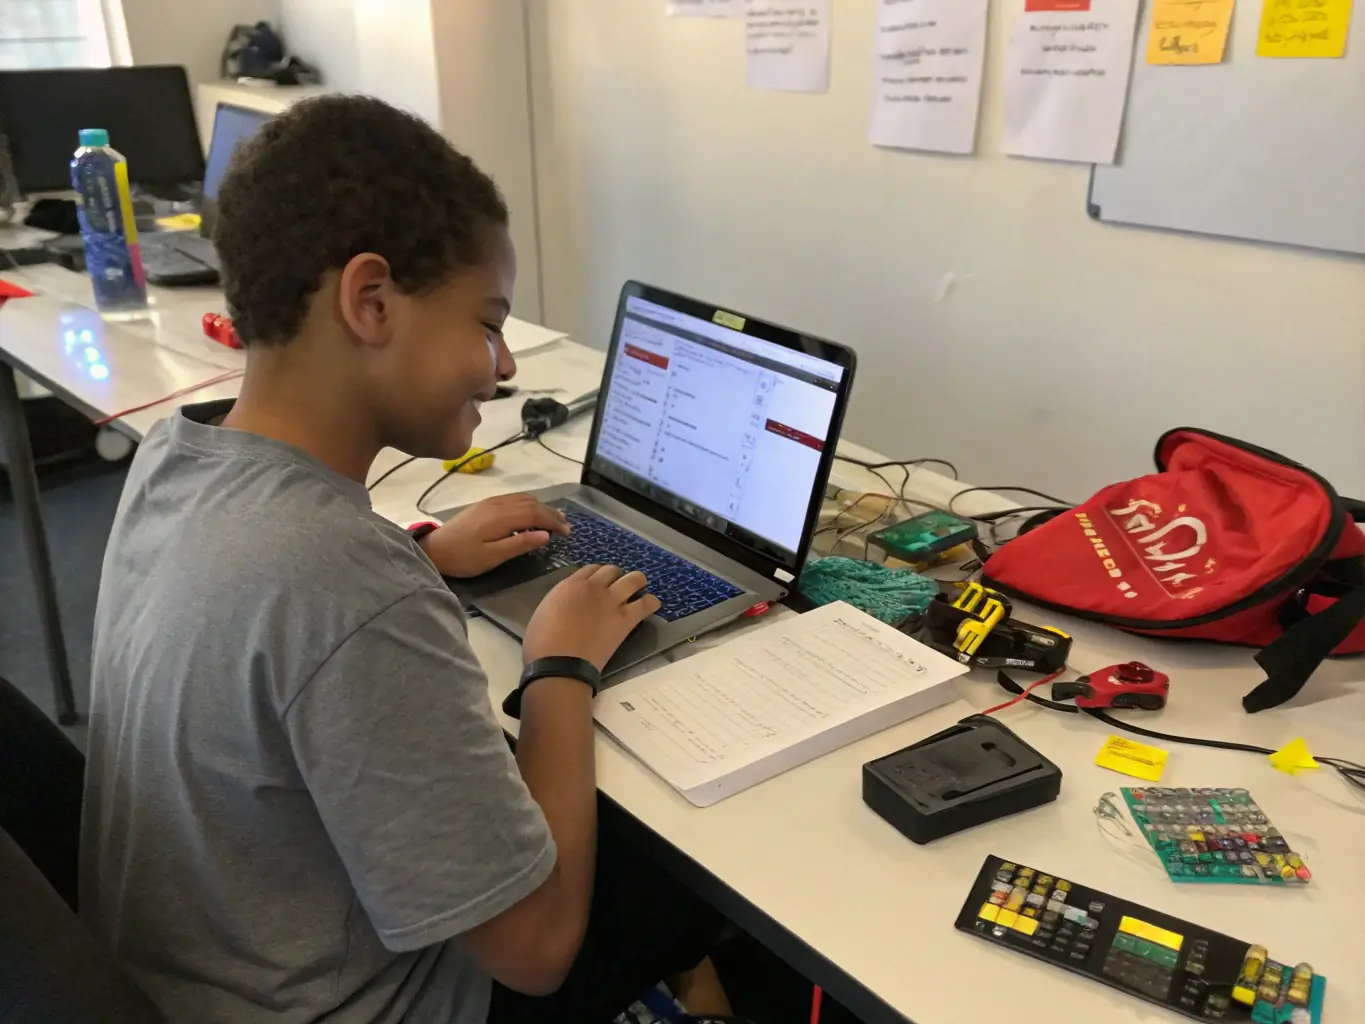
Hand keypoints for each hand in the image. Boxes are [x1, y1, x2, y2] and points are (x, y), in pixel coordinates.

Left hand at [420, 493, 570, 577]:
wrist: (434, 550)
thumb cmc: (463, 558)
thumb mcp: (492, 557)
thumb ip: (519, 544)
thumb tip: (545, 535)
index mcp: (501, 516)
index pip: (535, 513)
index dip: (553, 521)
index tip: (567, 532)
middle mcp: (498, 503)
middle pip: (532, 503)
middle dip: (551, 513)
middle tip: (566, 526)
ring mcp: (491, 501)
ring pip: (524, 498)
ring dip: (541, 507)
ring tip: (554, 520)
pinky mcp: (485, 504)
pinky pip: (514, 498)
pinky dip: (529, 504)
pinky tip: (531, 514)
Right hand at [523, 565, 661, 669]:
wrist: (559, 665)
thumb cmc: (542, 645)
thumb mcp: (543, 613)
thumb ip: (559, 602)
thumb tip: (566, 604)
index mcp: (569, 586)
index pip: (589, 569)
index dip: (596, 575)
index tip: (598, 583)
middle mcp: (592, 587)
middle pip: (611, 570)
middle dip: (615, 576)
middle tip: (616, 587)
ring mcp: (611, 601)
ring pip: (633, 579)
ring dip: (637, 582)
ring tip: (639, 588)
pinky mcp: (625, 618)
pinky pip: (646, 603)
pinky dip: (651, 603)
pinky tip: (650, 606)